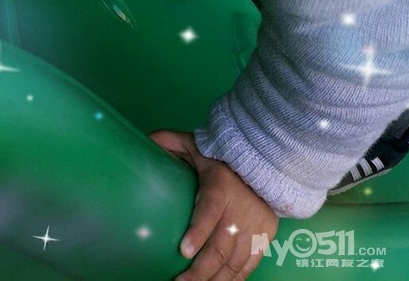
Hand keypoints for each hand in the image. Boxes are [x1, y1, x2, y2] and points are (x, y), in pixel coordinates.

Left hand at [149, 128, 277, 280]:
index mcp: (220, 186)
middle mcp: (241, 210)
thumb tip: (143, 141)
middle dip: (200, 271)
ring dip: (215, 280)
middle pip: (221, 247)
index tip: (184, 250)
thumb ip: (170, 142)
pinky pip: (249, 266)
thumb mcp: (195, 144)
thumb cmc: (221, 157)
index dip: (198, 232)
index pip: (209, 210)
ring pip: (235, 263)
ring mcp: (255, 226)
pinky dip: (234, 280)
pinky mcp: (265, 237)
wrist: (264, 162)